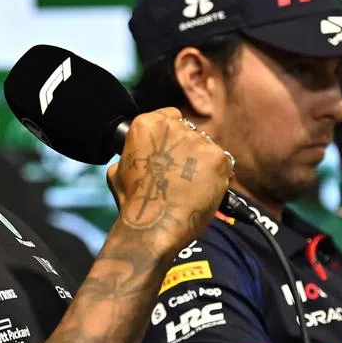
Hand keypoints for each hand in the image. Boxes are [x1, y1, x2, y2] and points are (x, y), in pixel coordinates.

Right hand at [107, 108, 231, 254]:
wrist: (155, 225)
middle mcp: (174, 127)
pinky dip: (218, 176)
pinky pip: (224, 163)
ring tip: (192, 188)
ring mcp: (198, 141)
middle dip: (188, 151)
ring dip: (203, 164)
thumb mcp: (117, 172)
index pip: (170, 116)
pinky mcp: (218, 158)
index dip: (173, 137)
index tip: (172, 153)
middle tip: (182, 176)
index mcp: (146, 124)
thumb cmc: (134, 204)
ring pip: (207, 147)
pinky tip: (205, 191)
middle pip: (190, 132)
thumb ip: (132, 155)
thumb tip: (135, 157)